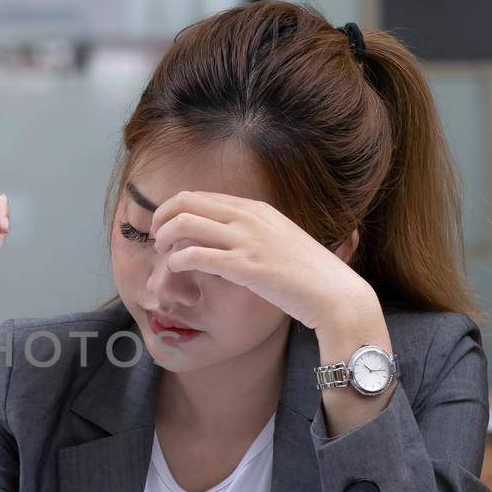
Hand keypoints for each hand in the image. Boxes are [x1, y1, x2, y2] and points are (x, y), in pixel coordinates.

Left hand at [148, 191, 369, 329]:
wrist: (334, 294)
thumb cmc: (307, 275)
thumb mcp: (279, 241)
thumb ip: (253, 233)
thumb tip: (226, 234)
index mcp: (255, 208)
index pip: (199, 196)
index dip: (173, 211)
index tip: (166, 230)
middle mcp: (249, 217)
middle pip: (185, 202)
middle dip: (161, 219)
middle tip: (156, 241)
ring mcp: (247, 240)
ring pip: (184, 224)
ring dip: (165, 240)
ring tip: (163, 257)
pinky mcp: (245, 267)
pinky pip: (196, 255)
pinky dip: (177, 262)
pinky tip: (176, 271)